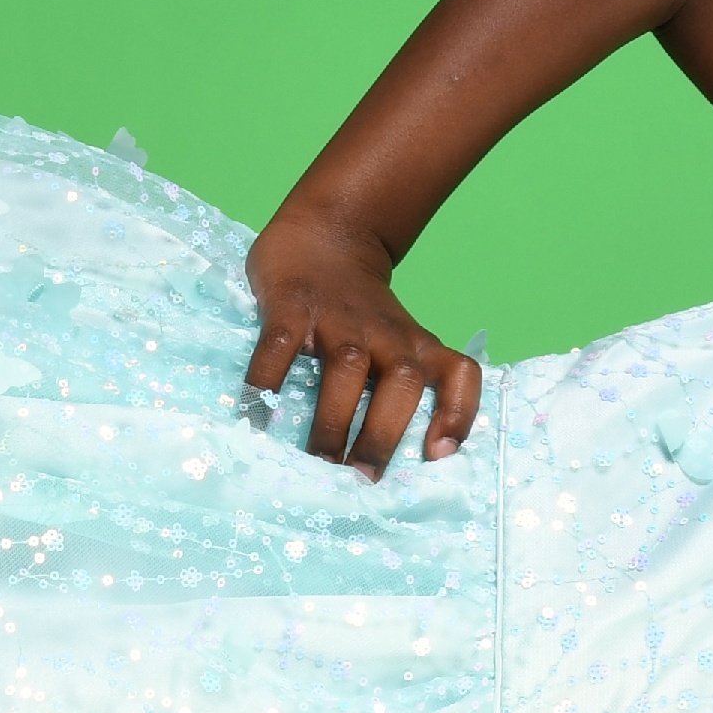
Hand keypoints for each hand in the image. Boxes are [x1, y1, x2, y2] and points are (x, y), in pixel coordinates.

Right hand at [243, 207, 483, 472]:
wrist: (327, 233)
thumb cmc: (361, 309)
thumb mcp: (397, 337)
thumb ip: (396, 387)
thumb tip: (373, 465)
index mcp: (416, 344)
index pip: (459, 373)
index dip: (459, 413)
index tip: (440, 455)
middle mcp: (386, 332)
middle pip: (402, 381)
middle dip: (384, 435)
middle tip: (364, 480)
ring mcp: (339, 317)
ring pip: (348, 367)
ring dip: (334, 421)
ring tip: (319, 466)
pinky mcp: (292, 305)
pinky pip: (280, 349)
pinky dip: (267, 386)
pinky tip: (254, 420)